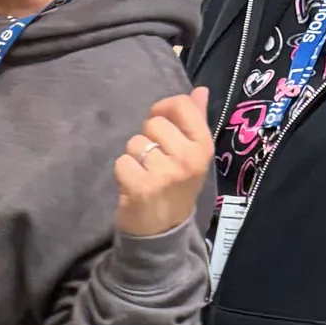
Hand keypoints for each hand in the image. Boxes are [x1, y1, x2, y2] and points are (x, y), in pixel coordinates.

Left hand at [114, 86, 211, 237]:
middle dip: (149, 139)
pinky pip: (122, 162)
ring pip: (136, 142)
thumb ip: (195, 120)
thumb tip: (200, 90)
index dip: (164, 109)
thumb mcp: (193, 156)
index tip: (161, 123)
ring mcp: (164, 174)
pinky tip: (134, 186)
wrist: (163, 234)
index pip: (180, 105)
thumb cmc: (177, 189)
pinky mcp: (141, 187)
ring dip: (135, 157)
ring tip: (145, 175)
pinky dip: (124, 173)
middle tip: (154, 162)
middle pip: (154, 123)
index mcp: (202, 147)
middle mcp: (186, 158)